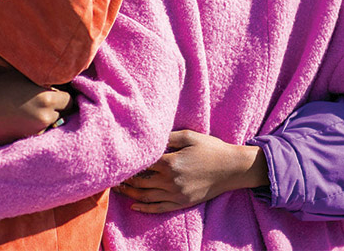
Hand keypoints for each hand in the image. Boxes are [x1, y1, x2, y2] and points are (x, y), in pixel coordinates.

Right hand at [0, 71, 71, 145]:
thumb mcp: (22, 76)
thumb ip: (44, 80)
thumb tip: (60, 81)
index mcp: (46, 98)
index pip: (70, 100)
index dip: (63, 96)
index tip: (56, 94)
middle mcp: (45, 116)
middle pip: (64, 114)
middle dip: (57, 109)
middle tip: (43, 103)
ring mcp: (37, 132)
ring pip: (52, 125)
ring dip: (47, 120)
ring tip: (30, 112)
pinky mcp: (27, 142)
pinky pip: (40, 135)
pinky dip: (36, 130)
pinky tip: (24, 122)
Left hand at [114, 130, 267, 213]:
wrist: (232, 168)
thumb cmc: (211, 148)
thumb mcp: (189, 136)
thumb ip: (167, 137)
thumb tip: (149, 139)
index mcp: (170, 162)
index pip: (141, 165)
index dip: (128, 164)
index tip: (116, 162)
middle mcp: (171, 181)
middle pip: (140, 182)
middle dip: (124, 179)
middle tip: (110, 176)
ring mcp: (177, 194)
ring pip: (146, 197)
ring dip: (129, 194)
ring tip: (117, 189)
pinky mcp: (183, 203)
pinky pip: (159, 208)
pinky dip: (145, 208)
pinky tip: (134, 205)